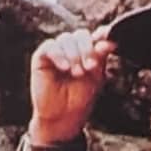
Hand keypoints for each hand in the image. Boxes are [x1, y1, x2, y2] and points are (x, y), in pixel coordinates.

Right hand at [27, 28, 108, 146]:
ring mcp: (57, 51)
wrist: (63, 116)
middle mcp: (72, 49)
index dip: (102, 35)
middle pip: (81, 34)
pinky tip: (64, 68)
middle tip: (90, 67)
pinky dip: (59, 54)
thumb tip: (109, 41)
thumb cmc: (80, 98)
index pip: (95, 35)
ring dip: (74, 54)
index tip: (108, 41)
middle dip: (87, 49)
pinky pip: (50, 46)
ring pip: (66, 38)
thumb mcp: (96, 76)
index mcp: (87, 51)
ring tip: (77, 73)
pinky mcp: (41, 57)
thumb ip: (100, 57)